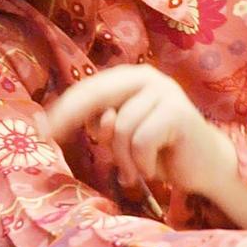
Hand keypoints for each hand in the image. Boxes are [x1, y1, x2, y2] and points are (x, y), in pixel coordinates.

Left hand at [44, 64, 233, 199]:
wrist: (205, 168)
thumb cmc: (159, 151)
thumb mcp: (121, 136)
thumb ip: (99, 123)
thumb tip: (53, 123)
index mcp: (129, 78)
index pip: (87, 89)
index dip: (63, 110)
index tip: (41, 131)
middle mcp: (146, 78)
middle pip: (96, 97)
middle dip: (78, 124)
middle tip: (65, 144)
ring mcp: (164, 92)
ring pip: (119, 127)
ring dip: (123, 158)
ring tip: (137, 169)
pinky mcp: (178, 112)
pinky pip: (140, 140)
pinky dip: (143, 163)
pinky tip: (154, 169)